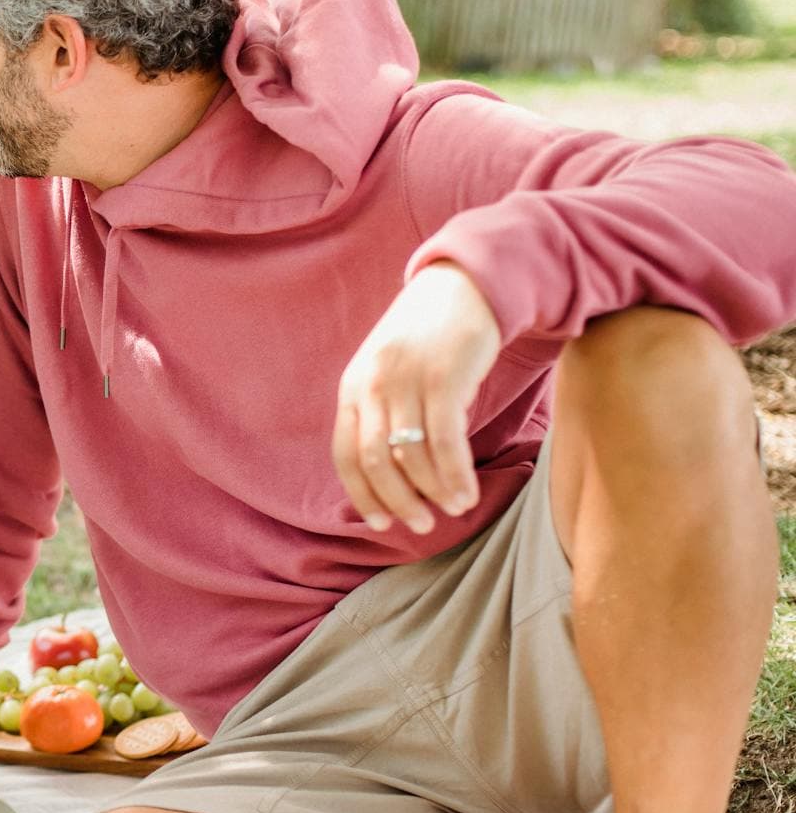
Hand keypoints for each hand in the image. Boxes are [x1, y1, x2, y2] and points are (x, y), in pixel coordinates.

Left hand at [332, 262, 501, 534]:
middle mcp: (373, 384)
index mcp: (353, 387)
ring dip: (434, 492)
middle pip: (376, 461)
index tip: (381, 524)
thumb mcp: (387, 374)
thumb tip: (386, 479)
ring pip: (412, 455)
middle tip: (420, 525)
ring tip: (454, 508)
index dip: (362, 495)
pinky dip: (455, 475)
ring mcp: (407, 379)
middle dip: (397, 501)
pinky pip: (445, 441)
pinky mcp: (445, 376)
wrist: (463, 287)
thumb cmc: (426, 341)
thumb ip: (380, 416)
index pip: (346, 455)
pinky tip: (467, 493)